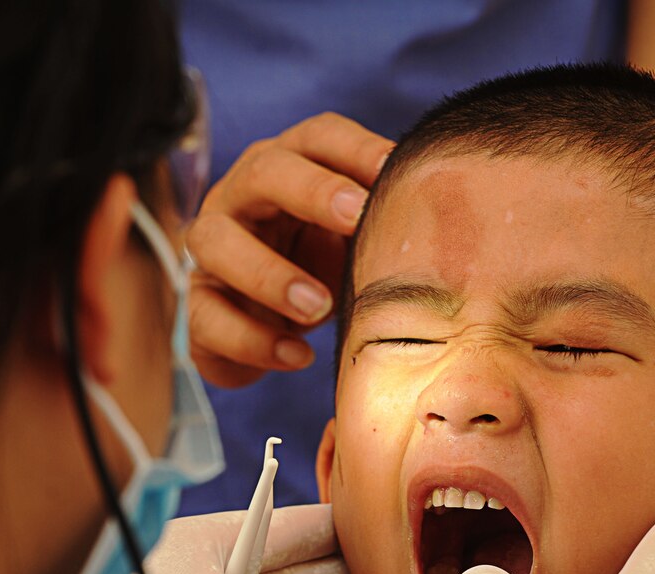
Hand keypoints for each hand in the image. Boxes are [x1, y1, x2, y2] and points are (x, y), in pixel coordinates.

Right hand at [186, 113, 391, 386]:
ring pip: (215, 242)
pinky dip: (254, 339)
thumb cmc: (326, 265)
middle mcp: (242, 195)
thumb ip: (389, 217)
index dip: (354, 148)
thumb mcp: (357, 239)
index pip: (317, 137)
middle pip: (261, 171)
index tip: (393, 172)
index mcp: (290, 166)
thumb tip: (455, 204)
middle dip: (310, 191)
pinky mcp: (198, 303)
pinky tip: (298, 355)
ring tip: (319, 308)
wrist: (274, 326)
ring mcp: (212, 248)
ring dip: (268, 273)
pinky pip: (207, 316)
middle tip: (355, 218)